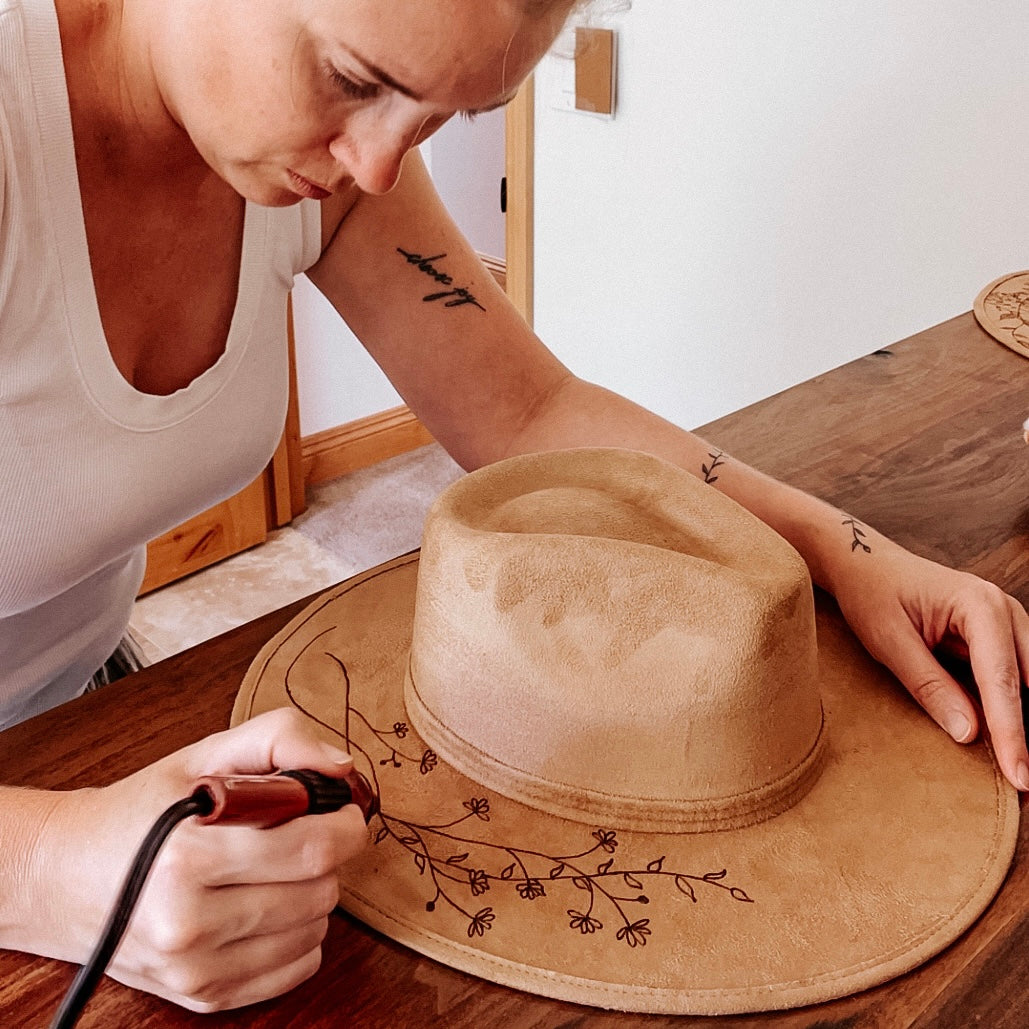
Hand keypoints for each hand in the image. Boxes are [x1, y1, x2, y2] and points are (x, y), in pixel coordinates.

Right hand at [39, 709, 367, 1011]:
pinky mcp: (202, 997)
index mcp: (188, 858)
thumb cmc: (141, 812)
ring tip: (276, 867)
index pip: (311, 849)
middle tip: (302, 833)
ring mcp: (195, 969)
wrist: (66, 875)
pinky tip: (268, 903)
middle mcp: (189, 923)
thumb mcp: (204, 755)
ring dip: (313, 894)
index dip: (345, 826)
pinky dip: (298, 934)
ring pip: (314, 931)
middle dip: (327, 856)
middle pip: (319, 892)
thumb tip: (341, 767)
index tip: (342, 811)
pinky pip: (295, 968)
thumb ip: (278, 739)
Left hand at [831, 539, 1028, 790]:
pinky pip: (1020, 674)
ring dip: (1026, 718)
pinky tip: (1010, 737)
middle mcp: (1005, 609)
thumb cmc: (872, 596)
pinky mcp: (1002, 634)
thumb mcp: (890, 641)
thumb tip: (970, 734)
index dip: (1012, 734)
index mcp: (980, 606)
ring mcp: (1009, 619)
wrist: (864, 563)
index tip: (1020, 776)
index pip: (1002, 681)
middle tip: (1026, 777)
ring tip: (1020, 760)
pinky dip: (1017, 703)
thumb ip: (930, 686)